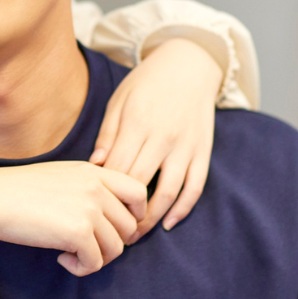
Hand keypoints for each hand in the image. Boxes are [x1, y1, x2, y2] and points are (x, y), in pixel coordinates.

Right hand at [0, 163, 146, 276]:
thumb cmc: (17, 190)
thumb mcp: (60, 177)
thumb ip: (87, 189)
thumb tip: (108, 219)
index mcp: (94, 172)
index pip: (139, 192)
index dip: (136, 215)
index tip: (116, 229)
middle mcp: (97, 188)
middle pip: (129, 226)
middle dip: (113, 243)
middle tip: (87, 248)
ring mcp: (89, 209)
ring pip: (116, 248)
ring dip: (96, 258)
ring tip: (71, 254)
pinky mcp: (78, 232)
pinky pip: (95, 263)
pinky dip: (81, 268)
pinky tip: (62, 259)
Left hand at [90, 38, 219, 238]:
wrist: (189, 64)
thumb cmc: (147, 82)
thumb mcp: (119, 100)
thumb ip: (108, 134)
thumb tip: (95, 167)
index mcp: (138, 123)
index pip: (118, 169)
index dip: (106, 194)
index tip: (94, 210)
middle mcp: (164, 137)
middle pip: (140, 185)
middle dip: (124, 212)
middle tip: (110, 231)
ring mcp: (187, 146)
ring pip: (169, 192)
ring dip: (152, 219)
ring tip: (136, 234)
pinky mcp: (203, 151)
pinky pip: (195, 186)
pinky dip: (183, 209)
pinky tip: (168, 223)